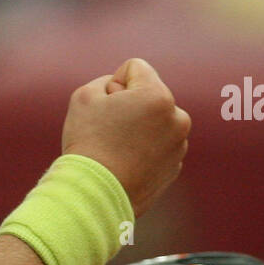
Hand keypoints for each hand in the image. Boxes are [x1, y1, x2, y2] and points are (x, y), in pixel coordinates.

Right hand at [61, 58, 190, 216]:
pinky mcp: (175, 167)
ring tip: (116, 150)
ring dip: (138, 128)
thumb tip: (120, 90)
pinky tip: (125, 164)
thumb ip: (106, 81)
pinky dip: (143, 151)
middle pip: (148, 95)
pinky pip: (158, 146)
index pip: (135, 68)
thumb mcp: (84, 96)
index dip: (113, 83)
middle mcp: (177, 118)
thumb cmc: (87, 143)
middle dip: (129, 106)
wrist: (95, 195)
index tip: (104, 107)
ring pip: (154, 122)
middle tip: (108, 131)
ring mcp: (179, 145)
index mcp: (158, 96)